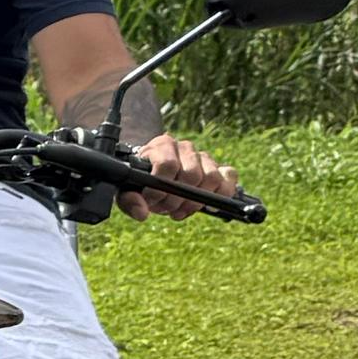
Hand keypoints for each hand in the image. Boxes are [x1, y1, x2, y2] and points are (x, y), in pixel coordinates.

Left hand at [121, 128, 239, 219]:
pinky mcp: (218, 167)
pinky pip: (230, 175)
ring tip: (180, 208)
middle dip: (177, 199)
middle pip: (192, 175)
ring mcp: (203, 156)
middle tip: (166, 208)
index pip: (168, 165)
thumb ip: (129, 200)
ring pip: (211, 178)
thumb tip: (142, 213)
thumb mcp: (127, 190)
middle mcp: (184, 147)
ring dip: (196, 201)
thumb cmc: (140, 181)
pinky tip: (208, 205)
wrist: (154, 176)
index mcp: (161, 145)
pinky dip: (223, 192)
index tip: (152, 201)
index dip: (160, 189)